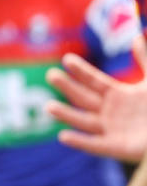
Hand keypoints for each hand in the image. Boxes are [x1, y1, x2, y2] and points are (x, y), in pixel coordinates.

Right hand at [45, 37, 146, 161]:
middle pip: (84, 98)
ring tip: (48, 107)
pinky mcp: (115, 147)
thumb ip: (145, 60)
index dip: (81, 71)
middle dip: (67, 87)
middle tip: (51, 75)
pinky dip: (79, 142)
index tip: (67, 59)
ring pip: (83, 121)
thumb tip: (135, 38)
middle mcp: (110, 112)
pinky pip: (94, 145)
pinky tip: (64, 136)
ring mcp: (111, 130)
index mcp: (117, 95)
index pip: (94, 81)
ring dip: (66, 115)